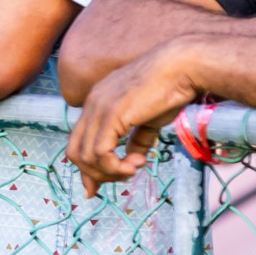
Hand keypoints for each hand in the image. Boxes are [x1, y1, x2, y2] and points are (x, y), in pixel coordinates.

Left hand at [65, 42, 198, 196]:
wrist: (180, 67)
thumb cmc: (168, 90)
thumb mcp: (147, 120)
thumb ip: (136, 141)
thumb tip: (132, 162)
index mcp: (96, 104)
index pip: (78, 141)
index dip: (87, 168)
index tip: (98, 187)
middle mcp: (91, 105)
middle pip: (75, 152)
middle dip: (96, 174)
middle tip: (124, 176)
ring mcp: (98, 108)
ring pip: (86, 156)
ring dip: (110, 172)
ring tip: (134, 168)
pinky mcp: (111, 114)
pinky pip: (100, 152)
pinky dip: (115, 166)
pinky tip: (136, 164)